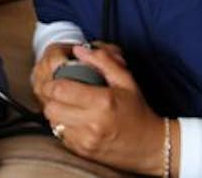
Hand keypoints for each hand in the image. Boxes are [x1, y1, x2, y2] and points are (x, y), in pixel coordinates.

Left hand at [39, 43, 178, 175]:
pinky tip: (73, 118)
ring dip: (55, 111)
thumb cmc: (137, 110)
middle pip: (51, 107)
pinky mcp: (82, 152)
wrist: (150, 146)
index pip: (61, 90)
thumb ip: (103, 61)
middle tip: (58, 90)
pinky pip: (60, 134)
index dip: (52, 82)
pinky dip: (62, 124)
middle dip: (51, 97)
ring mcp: (86, 141)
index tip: (55, 78)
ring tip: (65, 104)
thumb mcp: (126, 80)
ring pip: (53, 122)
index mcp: (103, 102)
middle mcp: (92, 124)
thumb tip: (78, 50)